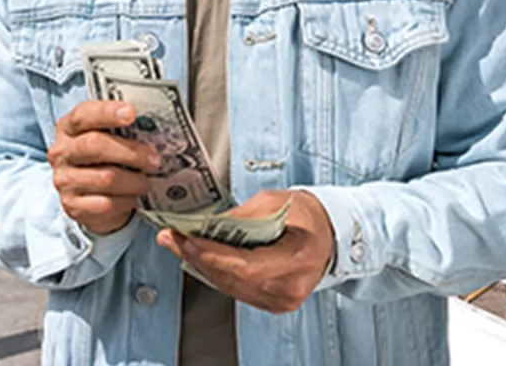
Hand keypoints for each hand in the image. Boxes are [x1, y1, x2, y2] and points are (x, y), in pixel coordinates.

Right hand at [49, 101, 161, 235]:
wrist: (93, 197)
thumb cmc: (107, 159)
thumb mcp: (112, 138)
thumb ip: (125, 129)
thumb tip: (156, 127)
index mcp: (69, 128)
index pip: (83, 114)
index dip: (107, 112)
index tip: (131, 113)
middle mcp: (62, 153)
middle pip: (94, 145)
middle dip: (131, 152)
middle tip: (155, 160)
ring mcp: (64, 180)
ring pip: (105, 178)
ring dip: (134, 181)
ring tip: (147, 182)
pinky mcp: (72, 206)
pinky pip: (105, 204)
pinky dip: (126, 201)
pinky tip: (132, 197)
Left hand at [157, 189, 336, 313]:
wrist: (332, 233)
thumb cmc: (310, 215)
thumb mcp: (277, 203)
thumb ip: (242, 217)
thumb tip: (205, 226)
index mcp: (300, 259)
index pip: (247, 266)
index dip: (213, 255)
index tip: (187, 239)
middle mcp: (291, 287)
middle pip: (234, 279)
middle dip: (199, 256)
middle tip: (173, 238)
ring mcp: (283, 300)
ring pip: (231, 287)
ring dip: (203, 266)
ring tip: (181, 245)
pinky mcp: (274, 303)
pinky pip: (238, 290)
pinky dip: (219, 274)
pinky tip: (203, 258)